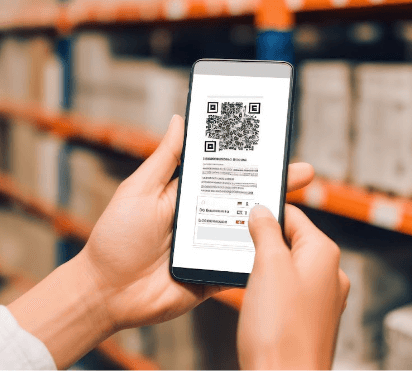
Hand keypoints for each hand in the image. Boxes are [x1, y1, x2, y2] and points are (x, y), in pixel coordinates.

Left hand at [11, 115, 315, 367]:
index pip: (226, 170)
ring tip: (298, 205)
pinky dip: (263, 257)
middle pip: (247, 198)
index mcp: (188, 193)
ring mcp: (213, 247)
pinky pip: (245, 265)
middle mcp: (205, 217)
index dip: (249, 158)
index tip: (274, 141)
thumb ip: (165, 159)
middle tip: (304, 171)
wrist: (106, 292)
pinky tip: (284, 246)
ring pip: (252, 230)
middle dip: (276, 184)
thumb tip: (181, 119)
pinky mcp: (216, 275)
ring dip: (275, 220)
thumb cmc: (117, 237)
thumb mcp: (140, 190)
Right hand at [238, 204, 349, 369]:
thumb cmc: (281, 332)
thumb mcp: (267, 266)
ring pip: (288, 269)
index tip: (244, 213)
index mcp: (324, 254)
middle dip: (263, 243)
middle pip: (291, 241)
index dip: (266, 213)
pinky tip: (256, 301)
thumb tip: (262, 211)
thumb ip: (266, 231)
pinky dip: (270, 292)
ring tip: (246, 277)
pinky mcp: (310, 320)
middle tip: (238, 247)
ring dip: (265, 269)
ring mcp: (321, 300)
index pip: (294, 216)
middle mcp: (329, 275)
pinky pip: (288, 294)